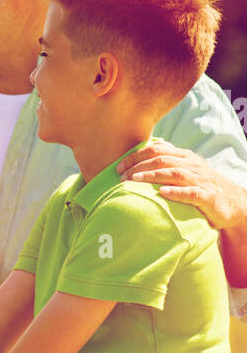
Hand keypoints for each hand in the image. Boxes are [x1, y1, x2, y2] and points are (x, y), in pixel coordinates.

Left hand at [117, 138, 246, 230]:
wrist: (234, 202)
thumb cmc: (202, 186)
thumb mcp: (186, 171)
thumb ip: (168, 163)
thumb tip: (143, 157)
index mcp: (184, 157)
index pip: (157, 150)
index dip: (136, 156)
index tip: (118, 167)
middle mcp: (192, 165)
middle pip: (162, 159)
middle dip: (138, 166)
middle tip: (121, 176)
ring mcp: (201, 180)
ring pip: (175, 173)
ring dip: (152, 176)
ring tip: (134, 180)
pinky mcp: (208, 197)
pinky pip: (191, 192)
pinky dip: (176, 192)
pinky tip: (163, 193)